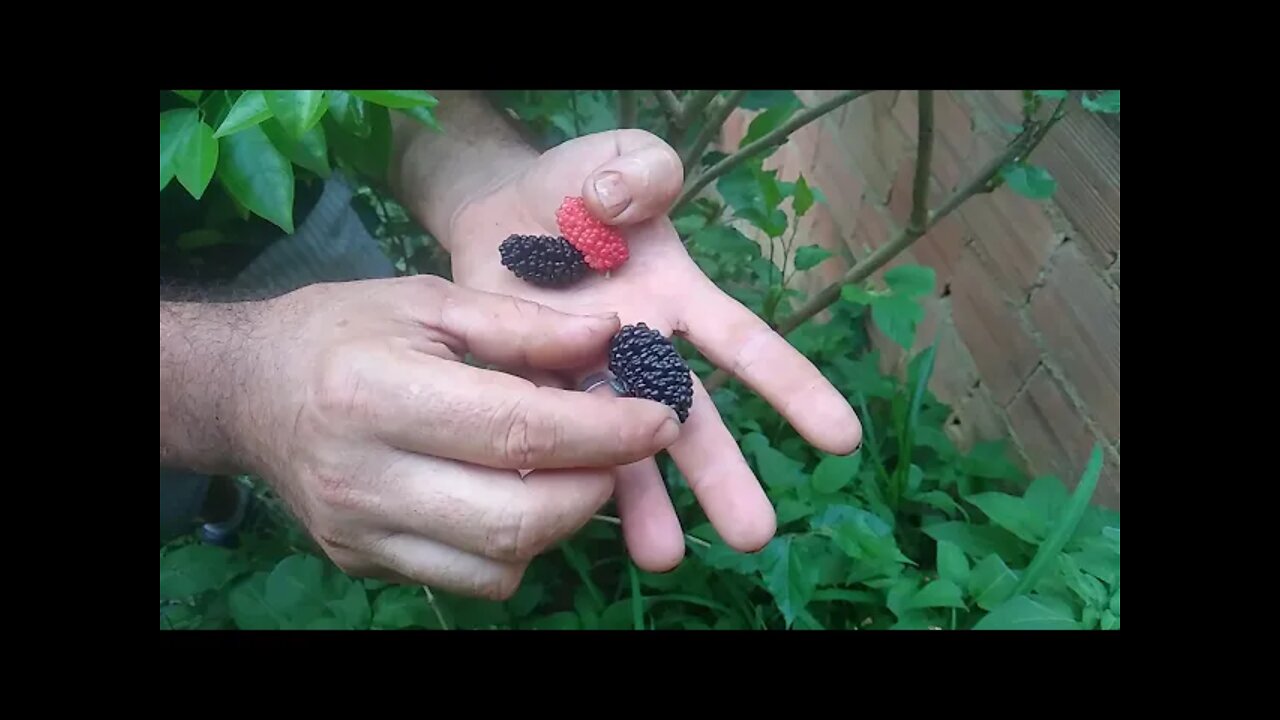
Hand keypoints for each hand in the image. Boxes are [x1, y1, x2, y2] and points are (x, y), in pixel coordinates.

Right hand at [215, 276, 682, 598]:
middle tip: (622, 447)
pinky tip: (519, 495)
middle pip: (516, 518)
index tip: (661, 419)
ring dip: (563, 521)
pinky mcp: (365, 563)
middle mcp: (363, 477)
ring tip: (576, 468)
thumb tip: (613, 338)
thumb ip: (523, 325)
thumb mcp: (429, 301)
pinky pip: (471, 580)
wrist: (249, 390)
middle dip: (596, 486)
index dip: (605, 433)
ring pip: (500, 563)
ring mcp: (360, 532)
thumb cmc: (344, 330)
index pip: (518, 431)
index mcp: (375, 394)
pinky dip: (518, 548)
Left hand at [442, 129, 862, 571]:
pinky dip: (559, 470)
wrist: (500, 208)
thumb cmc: (578, 185)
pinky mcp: (530, 385)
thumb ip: (642, 168)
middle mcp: (643, 351)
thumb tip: (624, 201)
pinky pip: (548, 432)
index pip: (746, 348)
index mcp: (682, 300)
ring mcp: (587, 375)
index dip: (794, 389)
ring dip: (643, 501)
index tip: (842, 439)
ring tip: (660, 557)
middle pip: (690, 420)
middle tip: (753, 537)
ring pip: (620, 445)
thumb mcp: (618, 157)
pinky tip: (562, 516)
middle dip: (722, 476)